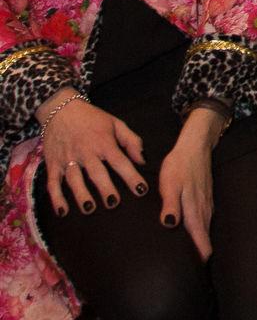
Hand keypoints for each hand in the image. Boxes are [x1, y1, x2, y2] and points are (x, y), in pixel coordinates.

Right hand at [37, 92, 146, 216]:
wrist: (60, 108)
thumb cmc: (92, 118)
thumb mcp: (115, 123)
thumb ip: (131, 141)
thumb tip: (142, 161)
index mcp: (104, 142)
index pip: (120, 161)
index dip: (131, 176)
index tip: (141, 190)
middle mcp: (86, 151)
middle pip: (96, 172)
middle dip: (105, 188)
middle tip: (113, 203)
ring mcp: (67, 158)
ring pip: (74, 179)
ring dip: (81, 195)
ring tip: (89, 209)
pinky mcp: (53, 163)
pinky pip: (53, 183)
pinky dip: (56, 198)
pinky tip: (63, 211)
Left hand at [157, 105, 223, 259]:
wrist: (195, 146)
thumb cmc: (180, 165)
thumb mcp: (170, 184)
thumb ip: (170, 205)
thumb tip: (170, 225)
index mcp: (195, 212)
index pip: (201, 244)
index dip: (199, 261)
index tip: (192, 276)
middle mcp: (203, 212)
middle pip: (205, 242)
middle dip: (198, 258)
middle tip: (187, 274)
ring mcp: (206, 206)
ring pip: (205, 233)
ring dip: (199, 245)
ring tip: (189, 259)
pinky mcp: (205, 200)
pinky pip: (204, 223)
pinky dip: (199, 233)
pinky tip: (191, 235)